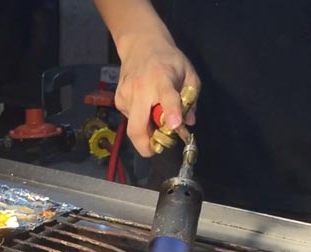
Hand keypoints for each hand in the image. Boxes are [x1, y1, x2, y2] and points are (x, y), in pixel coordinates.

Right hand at [114, 33, 199, 156]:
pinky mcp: (118, 99)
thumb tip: (189, 122)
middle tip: (156, 148)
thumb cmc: (169, 60)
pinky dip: (140, 119)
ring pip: (133, 127)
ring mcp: (126, 95)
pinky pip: (130, 119)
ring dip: (146, 132)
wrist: (140, 44)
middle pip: (137, 127)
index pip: (167, 98)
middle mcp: (141, 88)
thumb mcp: (188, 73)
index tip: (174, 126)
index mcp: (162, 79)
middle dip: (146, 145)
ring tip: (155, 119)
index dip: (171, 113)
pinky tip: (145, 106)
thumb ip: (191, 98)